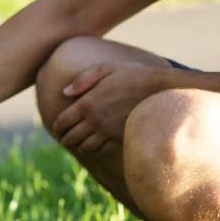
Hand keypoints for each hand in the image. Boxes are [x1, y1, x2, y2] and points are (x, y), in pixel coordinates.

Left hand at [52, 62, 166, 152]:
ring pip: (84, 147)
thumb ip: (83, 80)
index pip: (62, 123)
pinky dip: (95, 149)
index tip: (58, 127)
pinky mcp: (119, 139)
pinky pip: (100, 150)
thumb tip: (65, 93)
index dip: (57, 127)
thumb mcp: (107, 69)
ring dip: (80, 144)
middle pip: (70, 138)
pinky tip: (97, 142)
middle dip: (66, 138)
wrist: (162, 90)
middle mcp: (94, 120)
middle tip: (66, 136)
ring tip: (81, 140)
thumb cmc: (134, 76)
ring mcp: (107, 132)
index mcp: (86, 103)